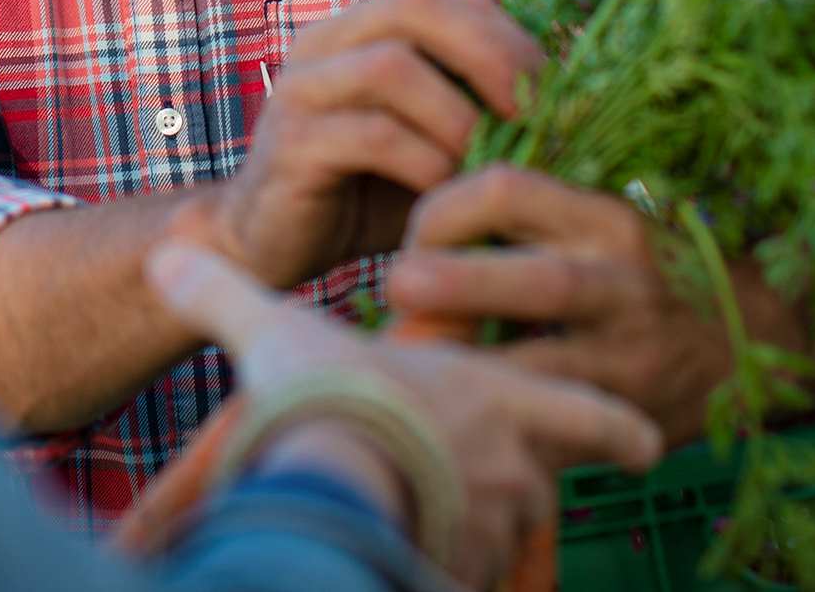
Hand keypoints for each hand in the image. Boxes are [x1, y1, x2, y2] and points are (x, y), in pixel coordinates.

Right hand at [150, 239, 660, 587]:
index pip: (592, 411)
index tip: (648, 444)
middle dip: (527, 487)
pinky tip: (414, 566)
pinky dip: (451, 574)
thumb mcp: (280, 332)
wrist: (340, 469)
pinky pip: (470, 579)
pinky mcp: (472, 571)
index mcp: (497, 393)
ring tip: (435, 530)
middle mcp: (518, 461)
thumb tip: (167, 256)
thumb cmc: (329, 391)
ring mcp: (500, 523)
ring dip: (479, 533)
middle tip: (510, 491)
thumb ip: (229, 295)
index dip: (620, 429)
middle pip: (550, 483)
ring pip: (509, 536)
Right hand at [191, 0, 544, 288]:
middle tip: (535, 112)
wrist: (272, 251)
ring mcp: (302, 91)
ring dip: (458, 115)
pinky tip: (448, 196)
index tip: (558, 93)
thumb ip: (478, 109)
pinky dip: (424, 162)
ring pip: (391, 67)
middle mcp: (326, 44)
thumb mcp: (433, 143)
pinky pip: (370, 135)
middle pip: (415, 6)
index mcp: (362, 31)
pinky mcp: (290, 146)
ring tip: (491, 162)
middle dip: (489, 54)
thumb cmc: (368, 196)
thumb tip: (581, 102)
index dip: (508, 35)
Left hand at [390, 167, 814, 443]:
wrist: (766, 335)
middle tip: (392, 283)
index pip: (506, 190)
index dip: (443, 205)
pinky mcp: (626, 412)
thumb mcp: (611, 209)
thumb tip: (432, 154)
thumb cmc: (657, 260)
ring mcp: (625, 353)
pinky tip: (450, 409)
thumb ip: (540, 195)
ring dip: (455, 358)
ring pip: (530, 359)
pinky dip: (493, 412)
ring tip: (401, 353)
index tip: (415, 227)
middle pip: (518, 274)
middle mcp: (621, 279)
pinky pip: (547, 416)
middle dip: (441, 280)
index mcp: (607, 213)